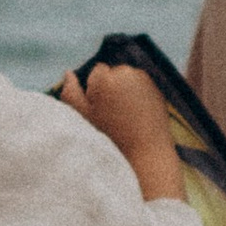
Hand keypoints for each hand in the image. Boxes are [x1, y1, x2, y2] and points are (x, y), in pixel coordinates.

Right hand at [57, 63, 183, 203]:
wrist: (146, 153)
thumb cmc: (109, 138)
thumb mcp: (82, 118)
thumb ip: (70, 93)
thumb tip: (68, 73)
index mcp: (105, 77)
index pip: (96, 71)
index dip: (95, 91)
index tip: (99, 110)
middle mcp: (126, 72)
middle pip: (113, 74)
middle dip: (110, 88)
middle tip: (112, 116)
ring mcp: (144, 80)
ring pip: (127, 80)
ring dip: (124, 92)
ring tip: (124, 118)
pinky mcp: (157, 89)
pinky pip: (141, 88)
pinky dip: (138, 98)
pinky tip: (137, 118)